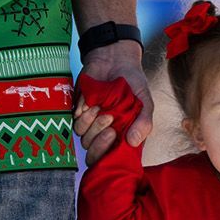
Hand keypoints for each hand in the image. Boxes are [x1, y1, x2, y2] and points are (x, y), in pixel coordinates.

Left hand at [74, 40, 151, 164]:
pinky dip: (83, 112)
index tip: (114, 134)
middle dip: (99, 140)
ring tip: (102, 108)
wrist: (116, 60)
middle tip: (109, 120)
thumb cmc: (132, 83)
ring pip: (83, 137)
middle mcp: (104, 134)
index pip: (109, 159)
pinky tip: (93, 101)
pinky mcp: (78, 112)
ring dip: (91, 123)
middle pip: (93, 152)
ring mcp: (90, 124)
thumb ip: (144, 123)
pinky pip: (75, 121)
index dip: (107, 153)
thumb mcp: (145, 102)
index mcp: (122, 137)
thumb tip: (133, 142)